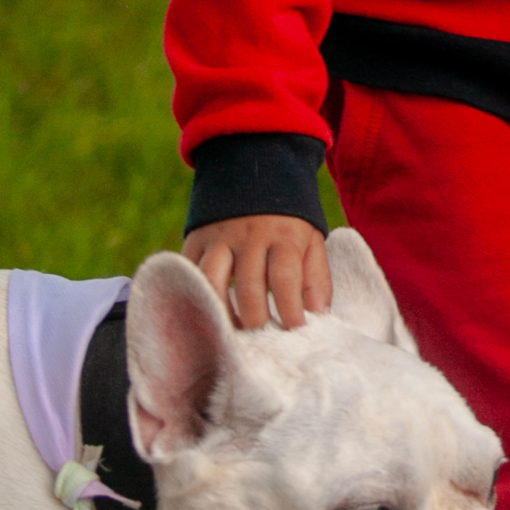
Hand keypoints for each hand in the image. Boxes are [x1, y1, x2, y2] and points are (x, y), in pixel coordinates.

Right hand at [183, 215, 332, 330]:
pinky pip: (190, 272)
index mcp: (284, 235)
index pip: (285, 279)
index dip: (290, 310)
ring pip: (213, 281)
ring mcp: (219, 235)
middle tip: (263, 339)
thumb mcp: (312, 238)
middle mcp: (250, 234)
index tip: (294, 332)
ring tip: (236, 331)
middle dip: (257, 320)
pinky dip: (198, 295)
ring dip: (223, 312)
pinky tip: (211, 313)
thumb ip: (316, 277)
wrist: (255, 169)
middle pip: (249, 287)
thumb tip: (318, 316)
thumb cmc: (289, 219)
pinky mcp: (196, 238)